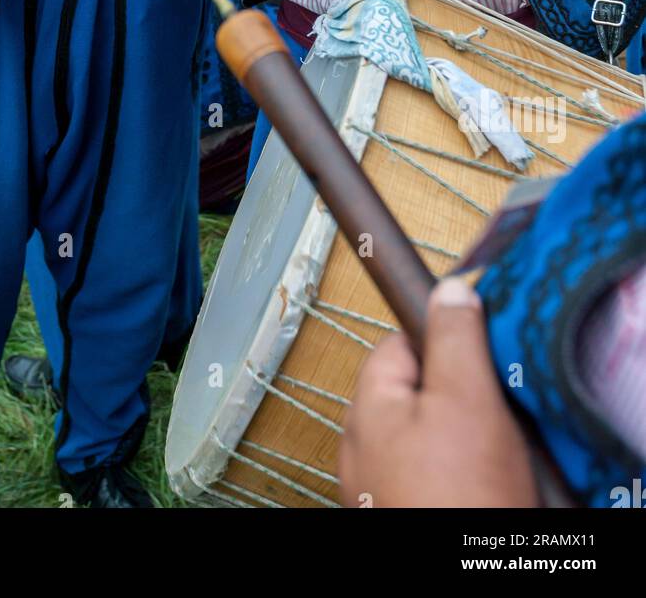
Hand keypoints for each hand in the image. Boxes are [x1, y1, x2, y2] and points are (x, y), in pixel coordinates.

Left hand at [338, 276, 538, 508]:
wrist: (472, 576)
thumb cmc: (460, 499)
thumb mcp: (467, 398)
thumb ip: (455, 337)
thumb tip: (451, 288)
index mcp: (365, 409)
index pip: (398, 342)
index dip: (442, 336)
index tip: (477, 341)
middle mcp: (362, 449)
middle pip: (416, 389)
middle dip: (459, 389)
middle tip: (495, 403)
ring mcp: (380, 488)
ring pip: (428, 434)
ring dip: (464, 433)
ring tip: (495, 449)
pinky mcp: (405, 512)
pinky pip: (433, 473)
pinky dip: (461, 471)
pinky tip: (486, 482)